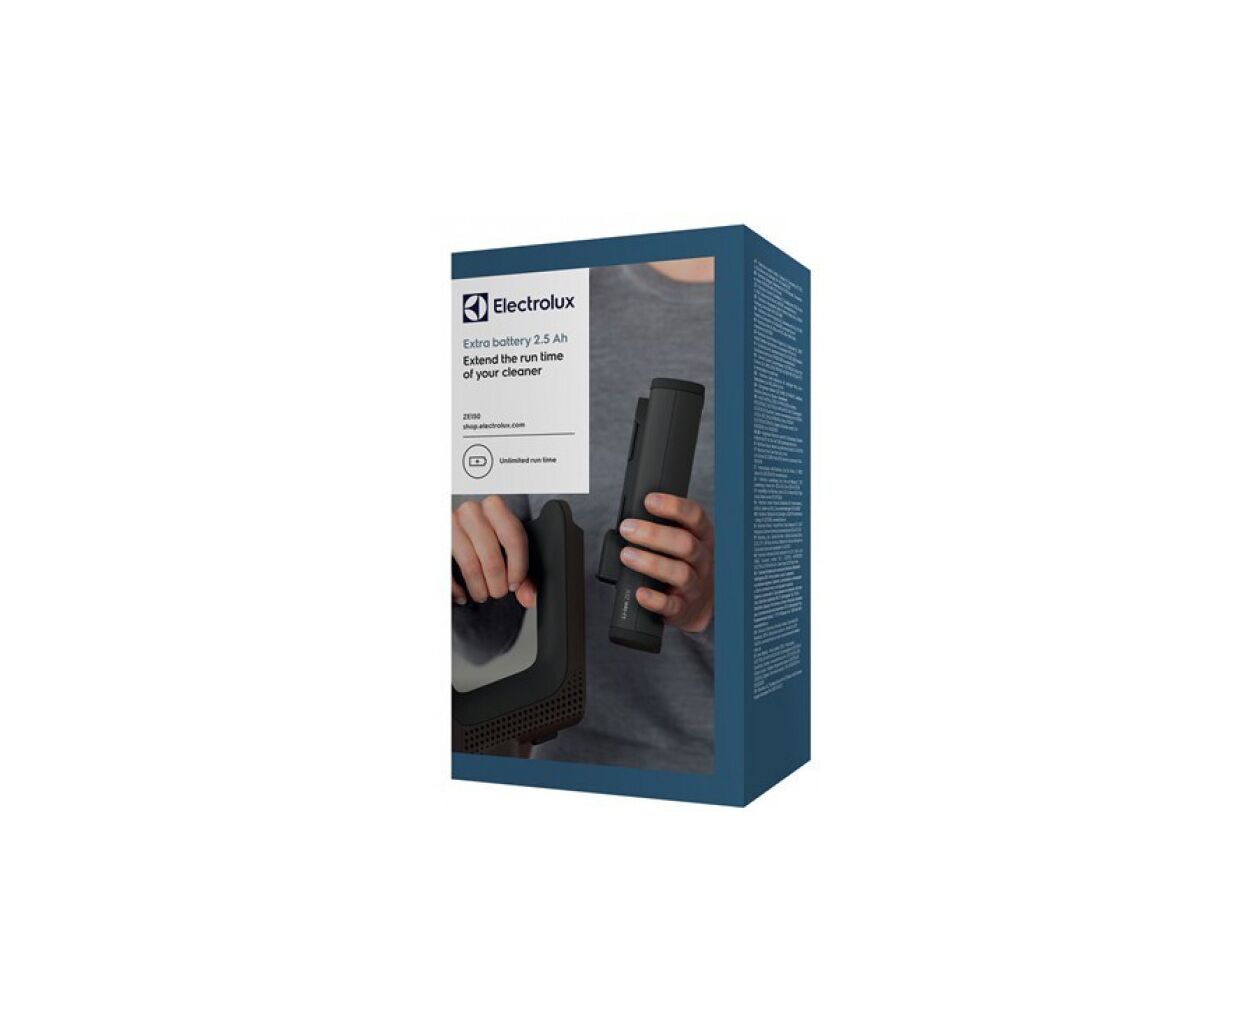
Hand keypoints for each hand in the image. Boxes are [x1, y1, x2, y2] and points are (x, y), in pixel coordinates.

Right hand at [452, 496, 535, 607]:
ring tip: (482, 595)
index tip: (515, 584)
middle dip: (497, 581)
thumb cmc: (488, 537)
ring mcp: (450, 523)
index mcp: (495, 507)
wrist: (461, 529)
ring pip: (470, 563)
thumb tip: (528, 597)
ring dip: (478, 587)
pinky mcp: (437, 538)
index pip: (513, 537)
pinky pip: (446, 570)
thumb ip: (524, 575)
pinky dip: (454, 588)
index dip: (518, 566)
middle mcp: (471, 511)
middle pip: (491, 553)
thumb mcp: (508, 549)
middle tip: (498, 593)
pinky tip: (462, 595)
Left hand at [619, 492, 713, 632]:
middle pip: (685, 544)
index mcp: (702, 537)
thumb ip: (663, 528)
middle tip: (627, 528)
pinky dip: (655, 600)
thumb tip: (630, 517)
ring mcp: (695, 585)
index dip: (673, 506)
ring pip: (680, 573)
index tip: (649, 500)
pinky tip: (640, 593)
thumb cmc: (684, 565)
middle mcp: (702, 560)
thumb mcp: (682, 542)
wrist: (699, 606)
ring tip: (626, 555)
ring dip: (651, 563)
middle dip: (654, 534)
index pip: (694, 516)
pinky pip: (672, 605)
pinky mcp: (684, 608)